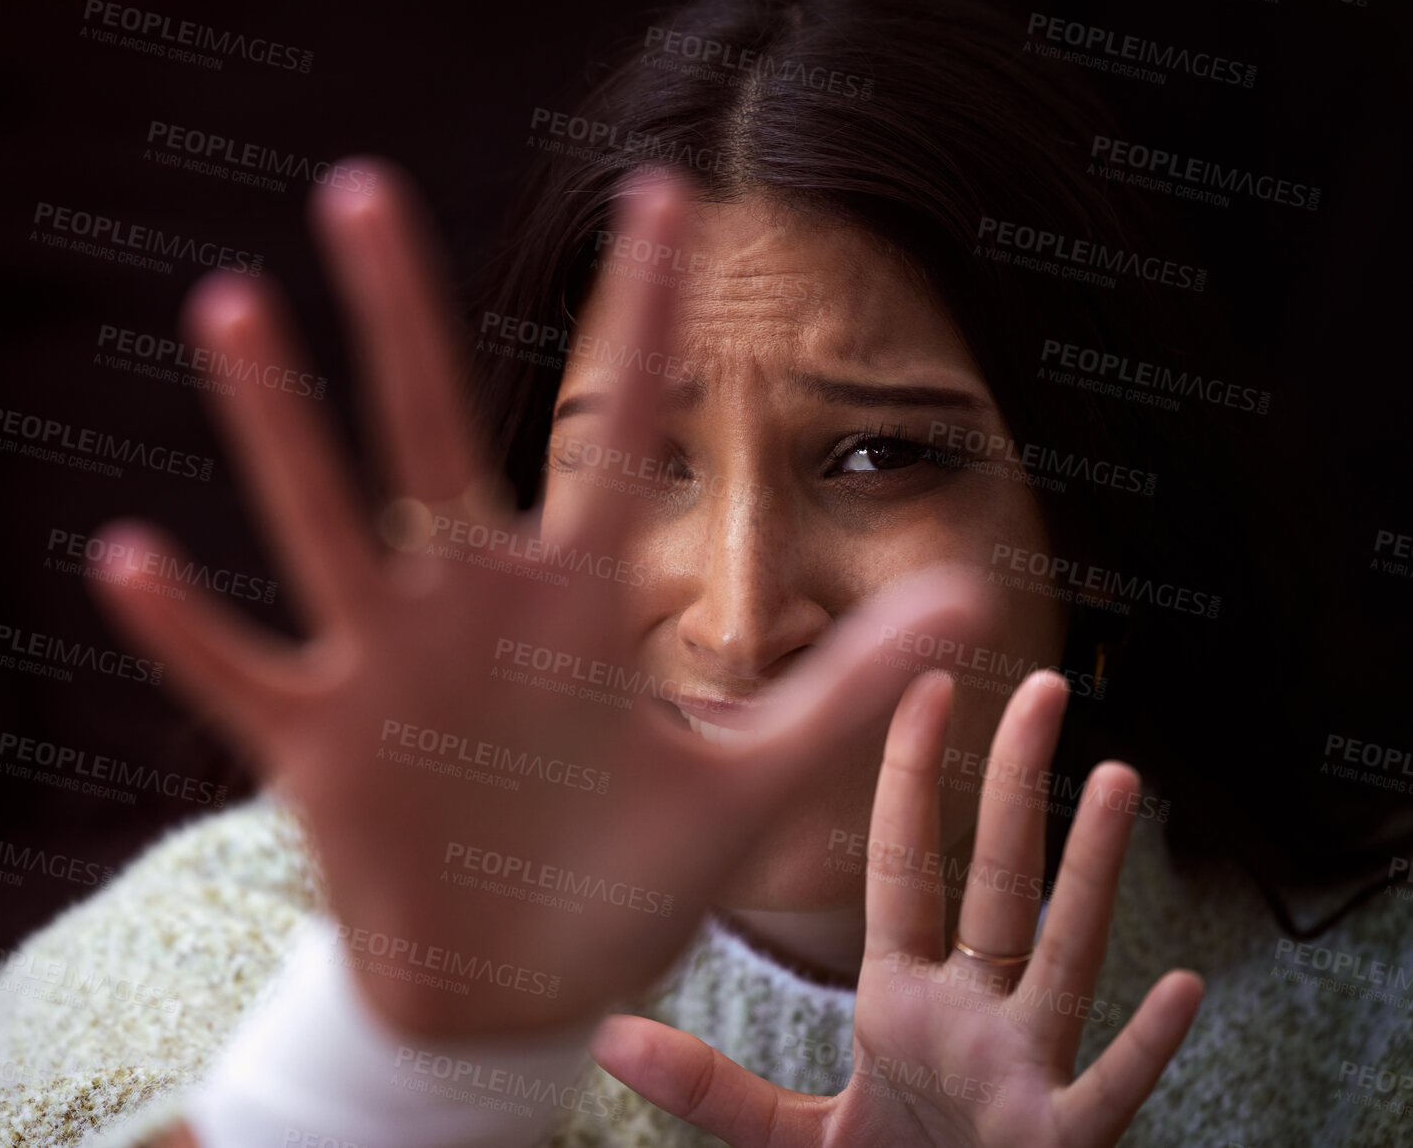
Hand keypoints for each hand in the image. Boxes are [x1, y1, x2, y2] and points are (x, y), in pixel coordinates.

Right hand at [86, 160, 988, 1039]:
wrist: (516, 987)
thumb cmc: (623, 878)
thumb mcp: (747, 784)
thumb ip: (847, 687)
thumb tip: (972, 592)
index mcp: (578, 612)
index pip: (616, 444)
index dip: (645, 327)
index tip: (665, 199)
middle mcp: (473, 613)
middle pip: (434, 441)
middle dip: (405, 323)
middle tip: (364, 192)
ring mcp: (388, 672)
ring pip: (325, 526)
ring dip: (279, 430)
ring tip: (232, 309)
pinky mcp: (316, 749)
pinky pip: (237, 676)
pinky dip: (186, 628)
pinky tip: (126, 555)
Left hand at [591, 670, 1204, 1146]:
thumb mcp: (786, 1139)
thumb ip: (711, 1089)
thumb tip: (609, 1035)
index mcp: (904, 1002)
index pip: (906, 870)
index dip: (911, 780)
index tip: (925, 688)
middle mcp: (971, 1019)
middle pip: (995, 884)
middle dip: (1016, 788)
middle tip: (1042, 688)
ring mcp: (1020, 1075)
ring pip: (1062, 959)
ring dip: (1090, 872)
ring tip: (1117, 779)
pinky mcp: (1056, 1145)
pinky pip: (1105, 1092)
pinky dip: (1144, 1048)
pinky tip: (1182, 987)